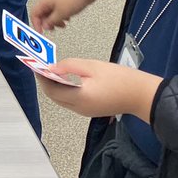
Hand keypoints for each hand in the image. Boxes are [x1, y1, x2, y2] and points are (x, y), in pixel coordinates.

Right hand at [32, 0, 105, 32]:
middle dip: (47, 22)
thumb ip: (51, 21)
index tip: (41, 31)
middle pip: (42, 13)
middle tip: (52, 29)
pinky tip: (67, 18)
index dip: (36, 24)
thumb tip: (45, 26)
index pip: (34, 13)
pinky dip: (61, 15)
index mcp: (45, 0)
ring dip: (55, 20)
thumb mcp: (61, 14)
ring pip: (51, 12)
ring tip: (62, 25)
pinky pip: (58, 9)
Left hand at [38, 59, 161, 121]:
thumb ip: (69, 66)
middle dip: (46, 82)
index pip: (51, 90)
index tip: (36, 65)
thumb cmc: (120, 79)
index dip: (41, 77)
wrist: (142, 95)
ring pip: (62, 99)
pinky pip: (71, 101)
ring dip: (55, 86)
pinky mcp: (90, 110)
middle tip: (42, 66)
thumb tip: (52, 68)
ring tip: (52, 70)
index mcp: (79, 98)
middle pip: (54, 96)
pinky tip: (66, 78)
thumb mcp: (93, 66)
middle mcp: (79, 109)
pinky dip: (65, 90)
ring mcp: (85, 112)